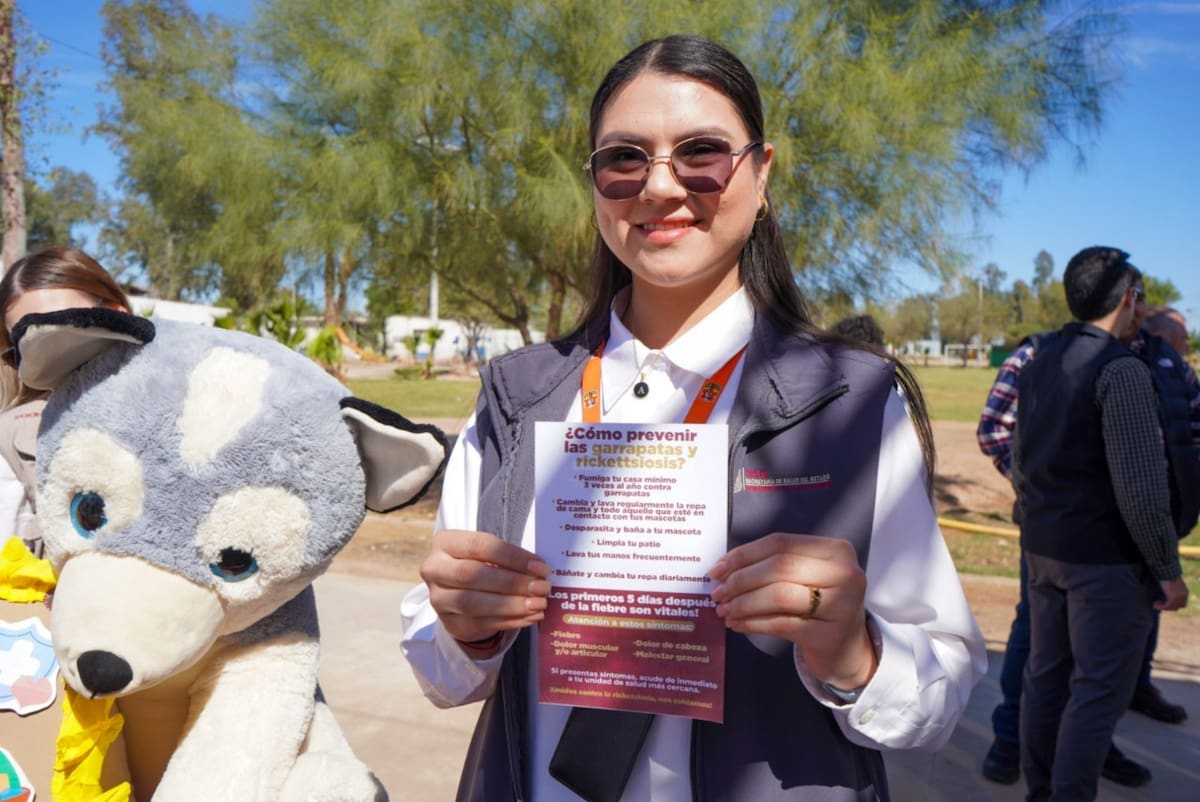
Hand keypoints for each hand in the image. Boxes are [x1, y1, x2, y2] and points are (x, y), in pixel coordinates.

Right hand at [420, 529, 550, 646]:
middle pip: (473, 575)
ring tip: (538, 604)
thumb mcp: (487, 553)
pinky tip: (530, 617)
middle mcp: (434, 570)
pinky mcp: (450, 623)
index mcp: (445, 543)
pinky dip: (510, 621)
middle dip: (513, 582)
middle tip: (542, 588)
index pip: (480, 546)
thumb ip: (508, 558)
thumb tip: (540, 573)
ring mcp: (439, 599)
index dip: (513, 557)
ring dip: (512, 605)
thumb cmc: (479, 563)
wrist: (458, 591)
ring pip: (474, 603)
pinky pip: (481, 624)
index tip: (540, 567)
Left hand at [709, 532, 876, 688]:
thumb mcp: (806, 577)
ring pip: (779, 595)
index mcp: (836, 550)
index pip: (780, 543)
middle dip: (740, 580)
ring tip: (724, 610)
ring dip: (743, 603)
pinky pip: (781, 624)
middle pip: (779, 567)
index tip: (716, 569)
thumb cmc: (820, 606)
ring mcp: (841, 605)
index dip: (743, 554)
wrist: (848, 649)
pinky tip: (737, 624)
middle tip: (717, 593)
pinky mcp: (829, 635)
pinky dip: (752, 623)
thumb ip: (773, 565)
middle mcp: (845, 574)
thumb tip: (723, 568)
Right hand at [1156, 577, 1187, 610]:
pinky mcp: (1173, 597)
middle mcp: (1184, 596)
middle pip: (1177, 607)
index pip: (1181, 603)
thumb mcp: (1172, 584)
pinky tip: (1154, 604)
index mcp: (1185, 592)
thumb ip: (1172, 590)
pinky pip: (1167, 605)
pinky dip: (1160, 606)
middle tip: (1159, 603)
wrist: (1166, 570)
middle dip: (1168, 607)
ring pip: (1172, 607)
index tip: (1164, 602)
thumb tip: (1166, 595)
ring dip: (1163, 607)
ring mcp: (1179, 597)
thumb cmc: (1166, 574)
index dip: (1173, 605)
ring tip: (1155, 604)